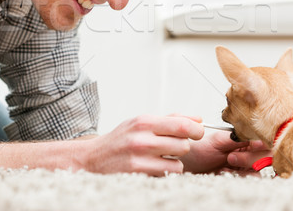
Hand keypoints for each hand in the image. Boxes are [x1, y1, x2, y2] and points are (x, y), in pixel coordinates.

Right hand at [83, 114, 203, 175]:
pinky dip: (165, 172)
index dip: (196, 130)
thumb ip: (171, 119)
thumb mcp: (141, 122)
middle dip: (182, 146)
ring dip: (174, 162)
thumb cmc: (122, 139)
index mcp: (144, 121)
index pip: (182, 125)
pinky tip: (154, 167)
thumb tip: (198, 119)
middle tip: (172, 146)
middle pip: (184, 144)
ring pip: (178, 163)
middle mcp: (142, 138)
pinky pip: (167, 174)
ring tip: (161, 158)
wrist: (93, 158)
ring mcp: (140, 157)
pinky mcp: (138, 173)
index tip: (198, 133)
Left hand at [181, 131, 270, 174]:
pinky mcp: (243, 176)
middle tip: (230, 157)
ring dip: (243, 168)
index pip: (266, 139)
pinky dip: (239, 177)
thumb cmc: (202, 149)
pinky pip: (252, 179)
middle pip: (268, 156)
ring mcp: (248, 164)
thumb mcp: (218, 140)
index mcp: (246, 137)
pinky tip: (225, 173)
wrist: (190, 163)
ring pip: (260, 169)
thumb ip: (238, 138)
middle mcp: (250, 150)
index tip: (251, 146)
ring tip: (226, 166)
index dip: (262, 144)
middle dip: (250, 158)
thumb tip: (258, 138)